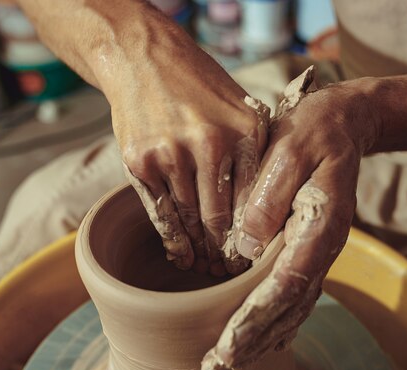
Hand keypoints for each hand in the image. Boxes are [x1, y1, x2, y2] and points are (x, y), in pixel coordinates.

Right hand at [97, 10, 269, 274]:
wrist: (145, 59)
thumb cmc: (201, 88)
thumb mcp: (241, 110)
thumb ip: (255, 153)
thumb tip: (266, 204)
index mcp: (243, 133)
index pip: (253, 201)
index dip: (253, 236)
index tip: (253, 258)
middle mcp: (208, 145)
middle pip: (220, 217)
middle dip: (226, 251)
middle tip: (230, 272)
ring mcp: (171, 155)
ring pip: (190, 219)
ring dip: (200, 249)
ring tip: (207, 268)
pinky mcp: (140, 162)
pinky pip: (160, 212)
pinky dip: (173, 238)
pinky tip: (182, 254)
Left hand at [202, 67, 378, 369]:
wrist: (344, 124)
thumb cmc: (315, 131)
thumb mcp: (290, 149)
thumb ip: (270, 196)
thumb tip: (243, 246)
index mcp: (319, 226)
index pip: (287, 283)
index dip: (256, 317)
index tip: (227, 345)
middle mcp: (322, 247)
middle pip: (289, 307)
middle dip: (253, 341)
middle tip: (216, 368)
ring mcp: (318, 250)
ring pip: (293, 307)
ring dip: (262, 338)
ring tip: (230, 363)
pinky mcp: (308, 248)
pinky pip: (295, 294)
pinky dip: (276, 321)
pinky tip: (260, 338)